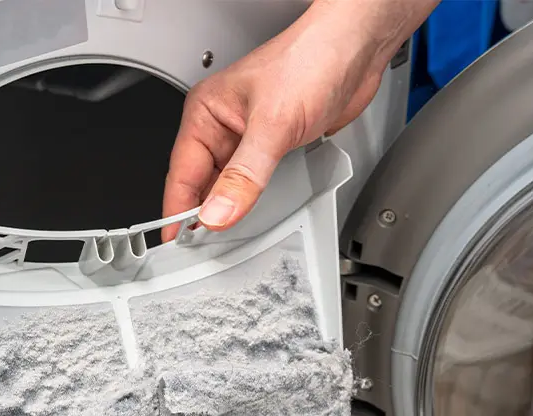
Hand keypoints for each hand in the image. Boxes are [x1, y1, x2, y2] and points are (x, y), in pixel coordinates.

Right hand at [161, 0, 437, 240]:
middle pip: (201, 184)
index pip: (181, 173)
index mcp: (206, 112)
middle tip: (204, 250)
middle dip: (203, 215)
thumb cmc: (311, 59)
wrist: (356, 48)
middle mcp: (222, 125)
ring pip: (227, 186)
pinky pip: (252, 183)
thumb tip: (218, 212)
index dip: (177, 211)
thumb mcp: (273, 124)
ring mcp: (247, 137)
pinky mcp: (272, 146)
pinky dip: (252, 201)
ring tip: (228, 237)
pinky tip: (255, 215)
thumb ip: (244, 175)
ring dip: (229, 209)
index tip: (176, 243)